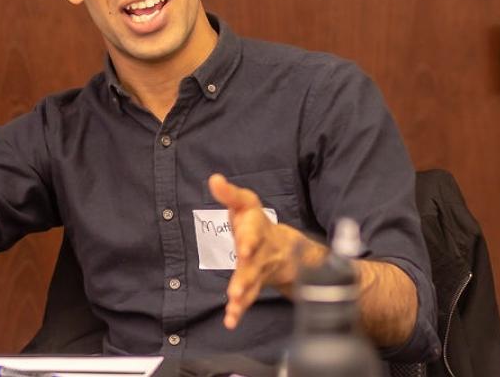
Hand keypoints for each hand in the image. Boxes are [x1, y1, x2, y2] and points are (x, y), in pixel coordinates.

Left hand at [208, 173, 300, 328]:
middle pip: (254, 262)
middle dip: (246, 275)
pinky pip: (249, 297)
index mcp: (256, 227)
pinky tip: (231, 320)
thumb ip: (228, 194)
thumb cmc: (256, 222)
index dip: (250, 239)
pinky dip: (240, 310)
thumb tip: (213, 178)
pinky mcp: (257, 283)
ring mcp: (260, 269)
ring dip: (243, 294)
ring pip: (253, 282)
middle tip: (236, 288)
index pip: (253, 232)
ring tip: (233, 304)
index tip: (244, 247)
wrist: (285, 247)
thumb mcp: (245, 203)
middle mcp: (261, 249)